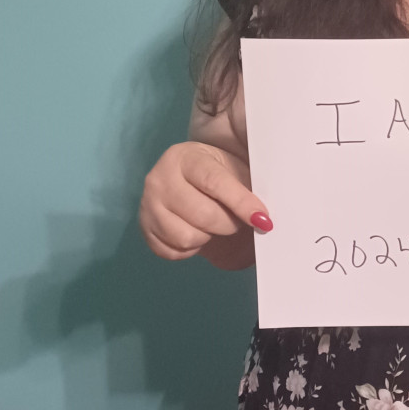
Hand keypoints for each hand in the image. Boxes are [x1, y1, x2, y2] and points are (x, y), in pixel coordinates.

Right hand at [139, 141, 270, 261]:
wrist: (189, 178)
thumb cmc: (219, 173)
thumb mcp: (235, 170)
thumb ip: (250, 189)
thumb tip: (264, 219)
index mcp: (187, 157)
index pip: (215, 182)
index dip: (241, 203)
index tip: (263, 220)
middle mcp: (161, 178)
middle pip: (202, 215)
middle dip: (228, 224)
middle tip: (236, 222)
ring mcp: (148, 205)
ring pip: (186, 237)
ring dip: (208, 237)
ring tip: (213, 226)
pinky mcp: (143, 229)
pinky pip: (172, 252)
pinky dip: (190, 250)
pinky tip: (196, 232)